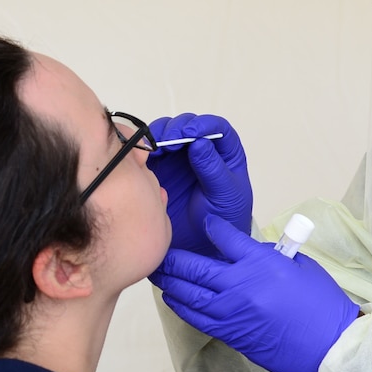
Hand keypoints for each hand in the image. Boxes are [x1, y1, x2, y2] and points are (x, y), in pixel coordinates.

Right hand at [146, 113, 252, 255]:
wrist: (203, 246)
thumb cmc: (224, 221)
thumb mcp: (224, 195)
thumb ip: (213, 169)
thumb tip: (200, 142)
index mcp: (226, 154)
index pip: (217, 129)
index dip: (203, 125)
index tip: (191, 134)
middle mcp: (202, 151)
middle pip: (188, 126)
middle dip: (178, 129)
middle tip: (169, 142)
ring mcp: (179, 158)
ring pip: (167, 134)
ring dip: (159, 136)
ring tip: (156, 150)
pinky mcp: (159, 168)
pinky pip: (150, 151)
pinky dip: (144, 149)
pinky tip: (145, 158)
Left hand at [150, 215, 359, 371]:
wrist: (329, 345)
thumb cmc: (322, 304)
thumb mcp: (301, 266)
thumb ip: (270, 257)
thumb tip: (250, 254)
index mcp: (261, 262)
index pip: (224, 236)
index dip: (211, 226)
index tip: (204, 222)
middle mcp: (239, 285)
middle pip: (194, 267)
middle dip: (173, 257)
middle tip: (159, 250)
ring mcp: (231, 312)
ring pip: (187, 294)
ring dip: (170, 282)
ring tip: (159, 273)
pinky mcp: (229, 334)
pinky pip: (195, 317)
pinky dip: (181, 305)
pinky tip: (174, 298)